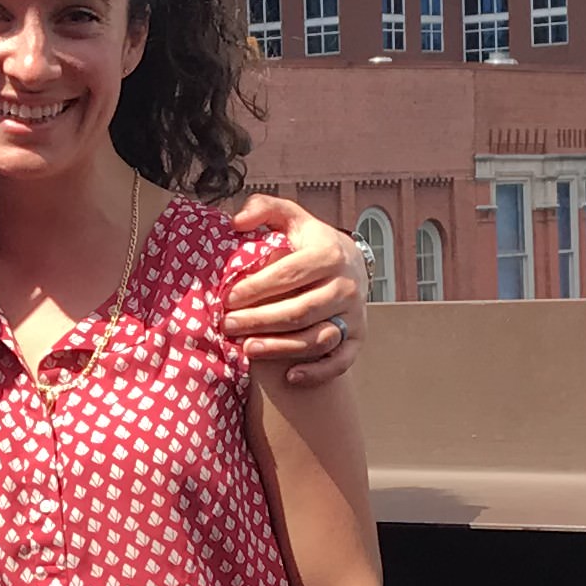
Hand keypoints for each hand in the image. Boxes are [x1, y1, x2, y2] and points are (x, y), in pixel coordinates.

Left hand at [222, 191, 368, 386]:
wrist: (350, 263)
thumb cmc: (309, 243)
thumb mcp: (290, 218)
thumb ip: (263, 208)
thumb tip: (237, 221)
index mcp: (329, 253)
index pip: (289, 274)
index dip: (256, 288)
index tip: (228, 297)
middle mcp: (347, 285)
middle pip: (299, 310)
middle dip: (259, 320)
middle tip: (227, 325)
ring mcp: (354, 314)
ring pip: (316, 338)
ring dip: (280, 348)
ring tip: (247, 349)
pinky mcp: (357, 338)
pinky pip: (340, 361)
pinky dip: (317, 371)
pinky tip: (290, 376)